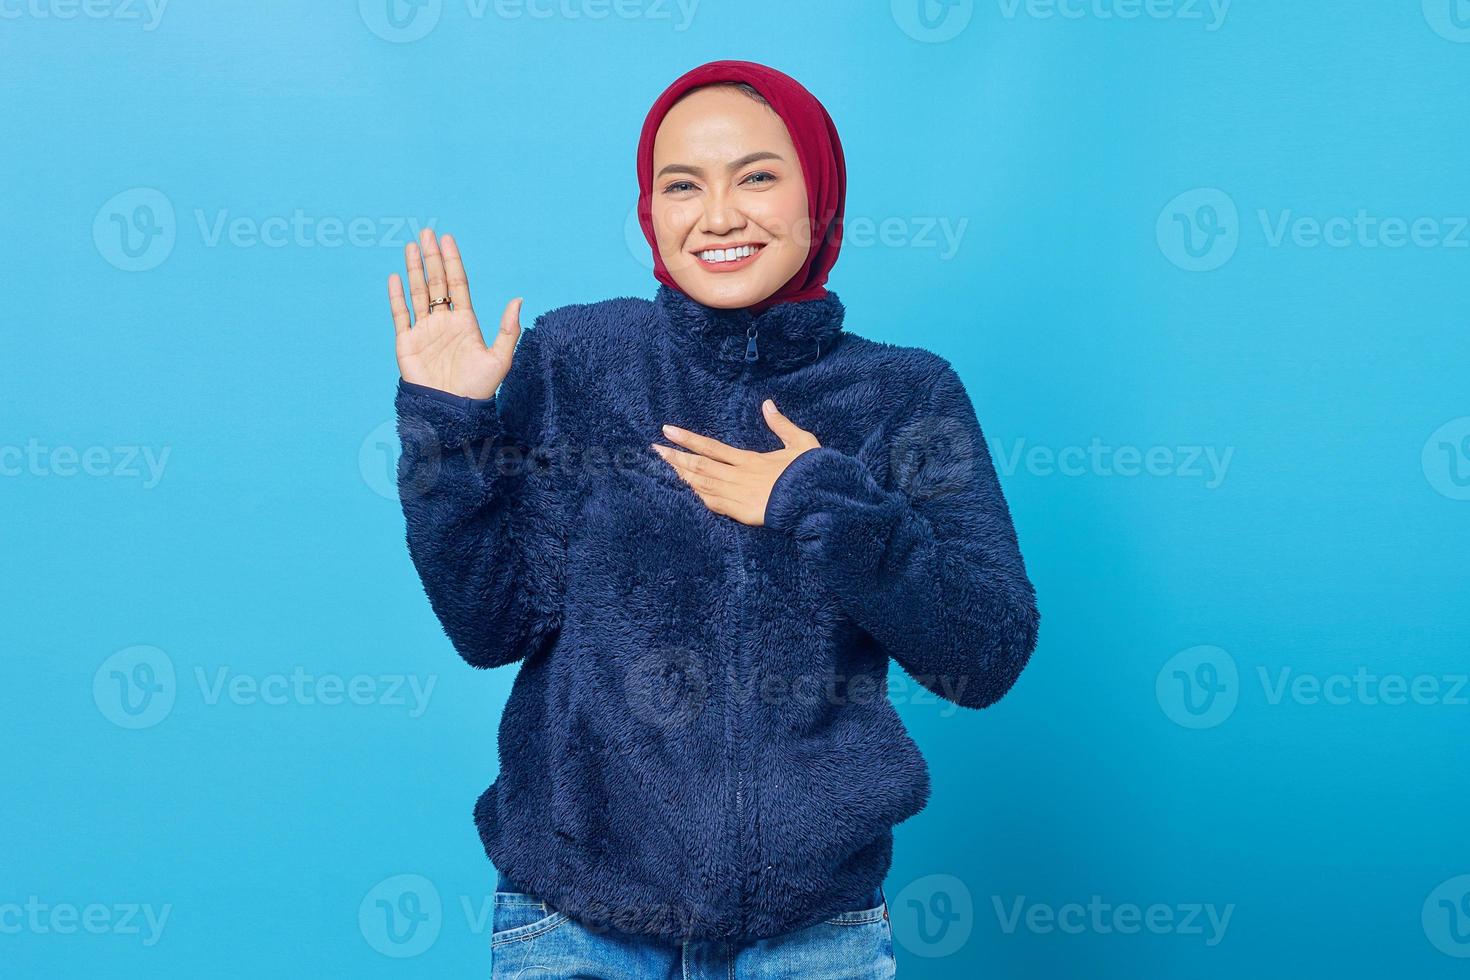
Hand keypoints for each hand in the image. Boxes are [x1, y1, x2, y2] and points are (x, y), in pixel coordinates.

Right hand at [389, 228, 522, 399]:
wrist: (452, 411)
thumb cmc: (478, 389)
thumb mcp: (500, 358)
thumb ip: (508, 329)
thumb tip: (518, 299)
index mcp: (465, 322)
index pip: (457, 284)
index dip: (453, 262)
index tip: (448, 240)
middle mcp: (444, 322)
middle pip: (436, 283)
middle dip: (432, 258)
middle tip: (427, 233)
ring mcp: (425, 331)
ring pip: (418, 293)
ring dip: (415, 269)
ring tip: (412, 246)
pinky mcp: (407, 342)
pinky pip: (401, 314)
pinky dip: (397, 296)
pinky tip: (396, 276)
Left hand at [651, 400, 820, 525]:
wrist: (818, 498)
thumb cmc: (812, 472)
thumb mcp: (801, 442)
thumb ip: (781, 425)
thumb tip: (767, 404)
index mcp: (750, 459)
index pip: (711, 447)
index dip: (688, 439)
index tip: (668, 430)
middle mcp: (739, 475)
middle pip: (700, 466)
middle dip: (675, 457)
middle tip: (655, 449)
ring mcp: (739, 495)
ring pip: (703, 484)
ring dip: (682, 475)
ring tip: (664, 466)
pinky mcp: (743, 513)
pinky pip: (714, 505)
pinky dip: (698, 497)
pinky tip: (686, 492)